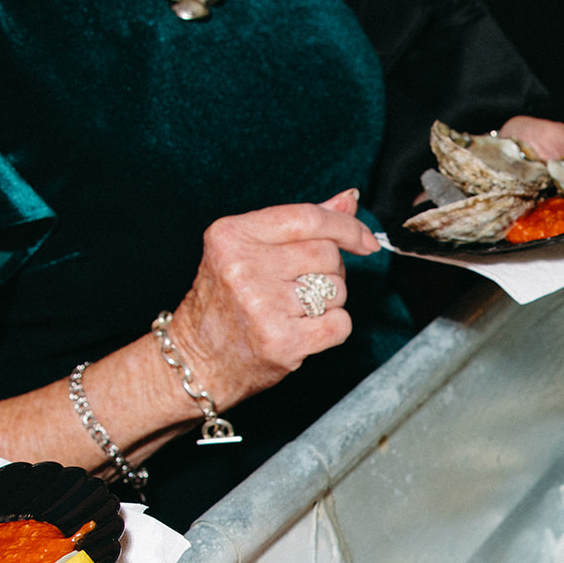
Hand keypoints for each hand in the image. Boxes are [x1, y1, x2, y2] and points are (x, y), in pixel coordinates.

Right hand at [168, 189, 376, 409]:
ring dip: (329, 301)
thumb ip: (299, 224)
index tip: (366, 241)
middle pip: (328, 254)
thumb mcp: (247, 250)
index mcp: (232, 235)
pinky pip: (340, 324)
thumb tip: (348, 200)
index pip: (309, 218)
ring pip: (337, 289)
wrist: (197, 361)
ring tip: (293, 311)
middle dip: (329, 271)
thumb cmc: (225, 303)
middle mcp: (243, 266)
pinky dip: (332, 329)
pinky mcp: (281, 341)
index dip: (348, 227)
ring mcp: (261, 304)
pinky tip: (303, 332)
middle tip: (299, 288)